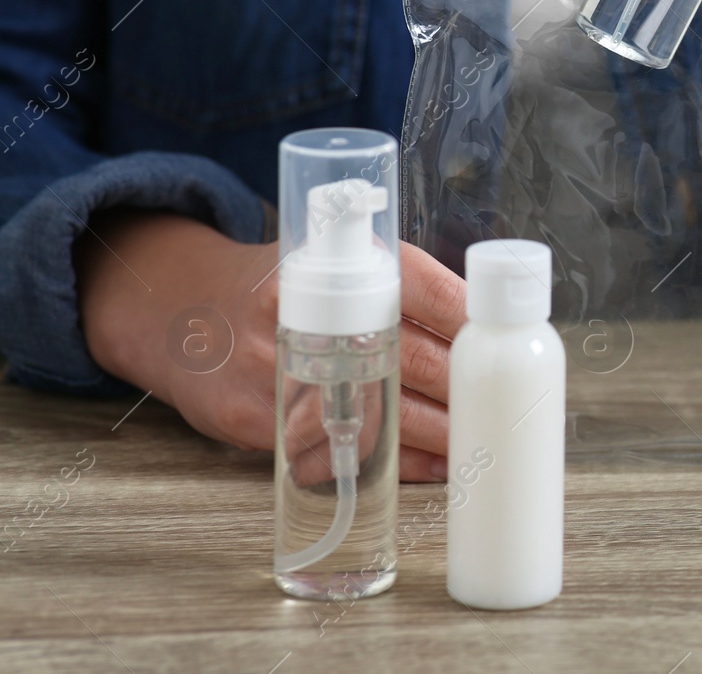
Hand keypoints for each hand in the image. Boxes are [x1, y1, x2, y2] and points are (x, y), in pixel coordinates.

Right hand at [77, 210, 464, 481]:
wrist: (177, 308)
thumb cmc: (281, 287)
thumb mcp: (331, 258)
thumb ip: (396, 284)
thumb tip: (482, 321)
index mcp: (332, 260)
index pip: (421, 288)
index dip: (468, 319)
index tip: (502, 341)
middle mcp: (303, 309)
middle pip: (409, 357)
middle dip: (462, 388)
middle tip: (499, 404)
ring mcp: (277, 367)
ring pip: (379, 412)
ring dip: (437, 433)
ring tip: (475, 440)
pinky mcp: (257, 417)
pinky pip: (336, 449)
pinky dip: (393, 464)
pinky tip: (429, 465)